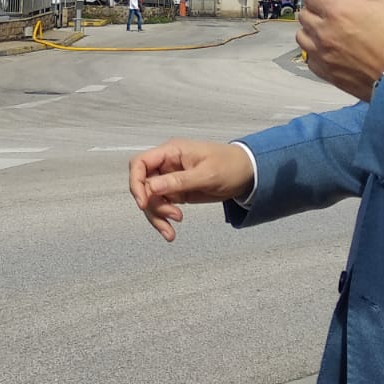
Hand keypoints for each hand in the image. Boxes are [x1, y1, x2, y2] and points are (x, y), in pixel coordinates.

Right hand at [129, 139, 253, 241]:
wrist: (247, 174)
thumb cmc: (230, 165)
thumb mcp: (206, 175)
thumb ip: (178, 181)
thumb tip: (151, 187)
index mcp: (171, 152)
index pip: (140, 163)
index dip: (136, 182)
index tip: (143, 203)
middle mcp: (167, 164)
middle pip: (143, 185)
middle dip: (152, 205)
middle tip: (171, 217)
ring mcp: (170, 179)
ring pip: (151, 199)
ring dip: (157, 216)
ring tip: (171, 231)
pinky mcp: (176, 192)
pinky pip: (161, 206)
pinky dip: (163, 219)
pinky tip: (171, 230)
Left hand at [295, 0, 383, 101]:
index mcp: (337, 12)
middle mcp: (325, 34)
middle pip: (304, 14)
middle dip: (315, 6)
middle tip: (331, 6)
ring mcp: (326, 57)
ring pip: (303, 38)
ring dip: (312, 28)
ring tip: (329, 27)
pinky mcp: (331, 76)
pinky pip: (311, 60)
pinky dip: (315, 51)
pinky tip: (331, 49)